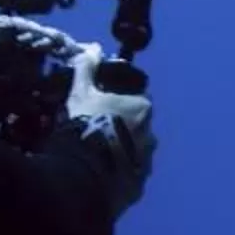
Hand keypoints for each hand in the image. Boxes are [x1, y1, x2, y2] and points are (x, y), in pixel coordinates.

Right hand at [63, 55, 156, 215]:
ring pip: (134, 152)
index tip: (99, 109)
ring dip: (120, 151)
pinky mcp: (139, 186)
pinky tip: (98, 174)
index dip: (116, 102)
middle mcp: (152, 135)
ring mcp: (147, 163)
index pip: (135, 100)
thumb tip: (93, 48)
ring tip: (94, 155)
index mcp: (143, 109)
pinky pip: (129, 175)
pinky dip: (117, 173)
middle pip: (136, 127)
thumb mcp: (81, 93)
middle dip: (119, 127)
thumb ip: (88, 69)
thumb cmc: (84, 126)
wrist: (82, 176)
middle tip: (94, 132)